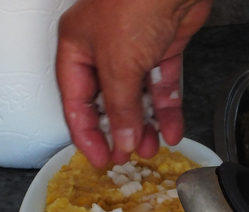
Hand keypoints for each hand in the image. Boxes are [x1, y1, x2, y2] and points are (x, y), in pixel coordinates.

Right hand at [56, 0, 212, 166]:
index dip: (87, 134)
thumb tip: (122, 139)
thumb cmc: (135, 4)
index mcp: (78, 49)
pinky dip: (168, 109)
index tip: (100, 158)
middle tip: (128, 155)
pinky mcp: (162, 51)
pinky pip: (163, 87)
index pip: (77, 102)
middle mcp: (104, 51)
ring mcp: (135, 51)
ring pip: (138, 97)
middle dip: (120, 131)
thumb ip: (120, 107)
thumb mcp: (118, 65)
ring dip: (146, 124)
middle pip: (109, 102)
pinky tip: (171, 129)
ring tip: (152, 148)